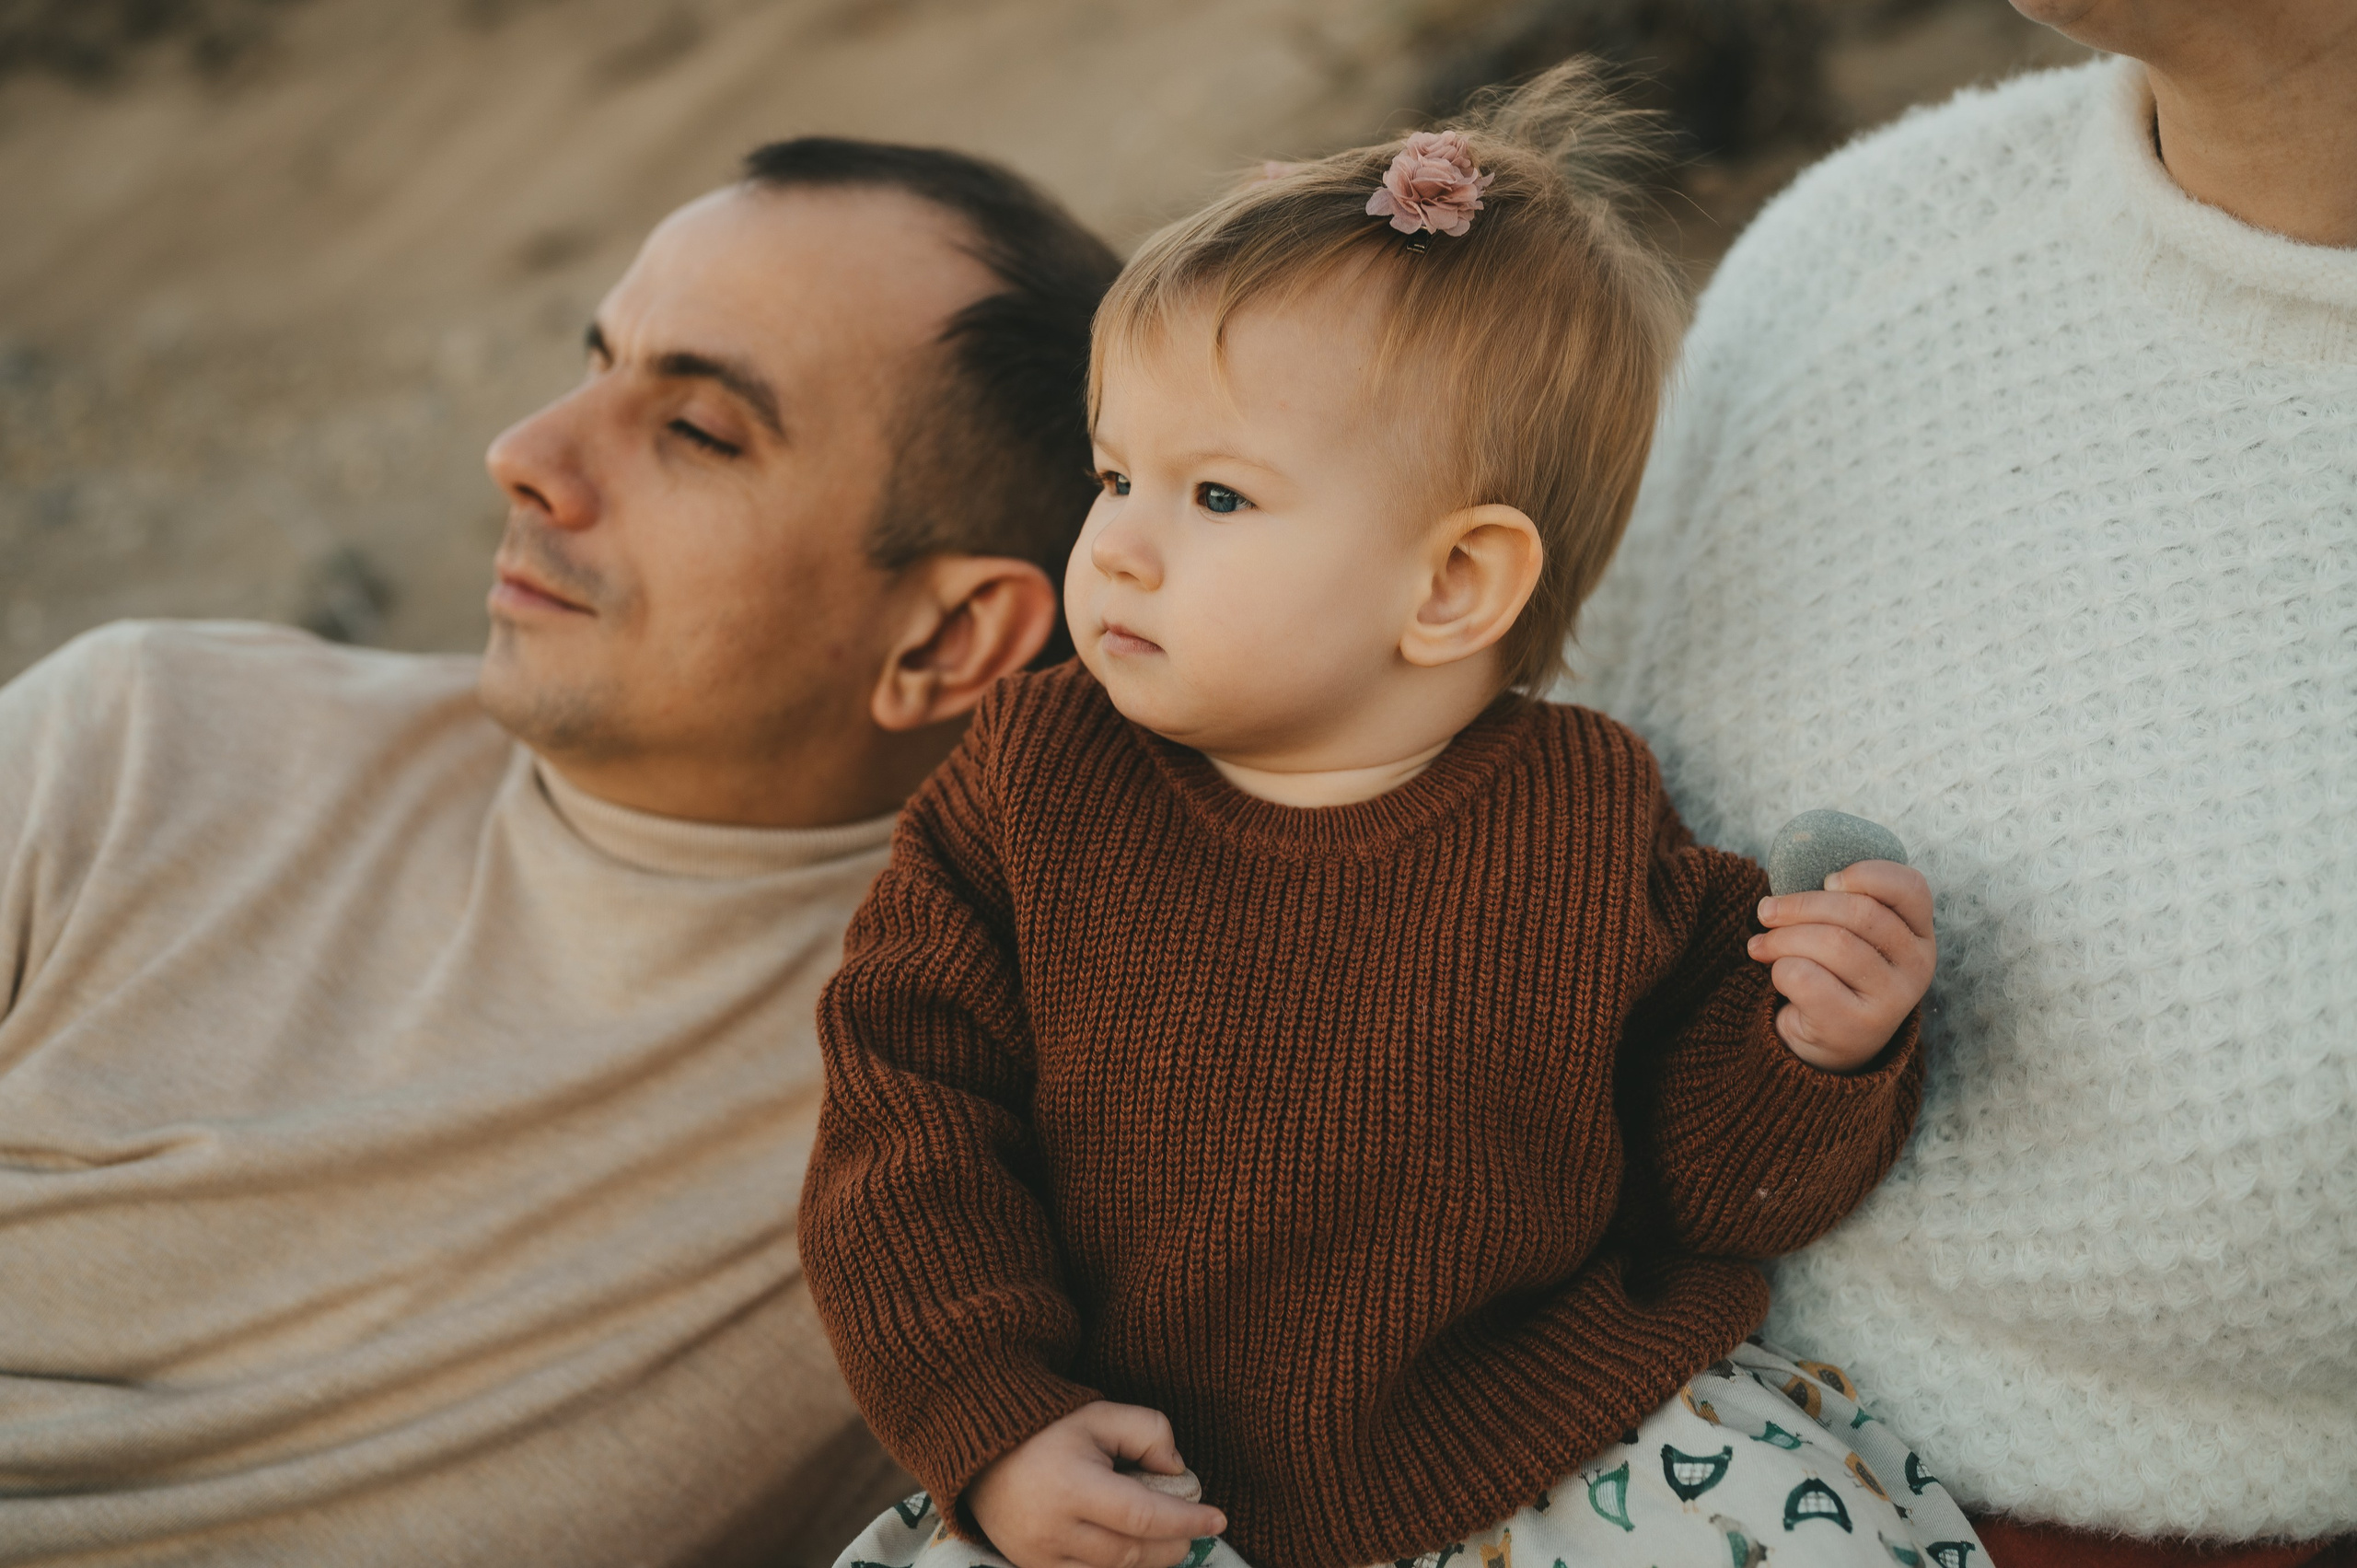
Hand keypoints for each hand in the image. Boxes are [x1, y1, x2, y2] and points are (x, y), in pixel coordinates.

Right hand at [967, 1400, 1227, 1567]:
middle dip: (1173, 1545)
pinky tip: (1136, 1554)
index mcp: (1071, 1485)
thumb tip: (1177, 1472)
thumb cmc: (1047, 1429)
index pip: (1142, 1515)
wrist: (982, 1451)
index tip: (1218, 1519)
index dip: (1185, 1521)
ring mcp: (1039, 1555)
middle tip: (1195, 1530)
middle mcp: (1053, 1529)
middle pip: (1131, 1554)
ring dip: (1150, 1562)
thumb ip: (1148, 1431)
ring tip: (1170, 1541)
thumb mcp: (1100, 1415)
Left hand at [1747, 859, 1934, 1072]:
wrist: (1829, 1044)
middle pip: (1859, 911)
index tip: (1827, 880)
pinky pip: (1806, 977)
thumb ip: (1838, 906)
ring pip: (1832, 943)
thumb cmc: (1835, 974)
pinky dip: (1780, 969)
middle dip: (1800, 905)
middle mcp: (1917, 966)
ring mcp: (1893, 1000)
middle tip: (1766, 912)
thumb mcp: (1849, 937)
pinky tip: (1777, 975)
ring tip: (1761, 945)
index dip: (1867, 874)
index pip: (1910, 888)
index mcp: (1919, 934)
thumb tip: (1780, 898)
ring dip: (1782, 938)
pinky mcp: (1858, 1026)